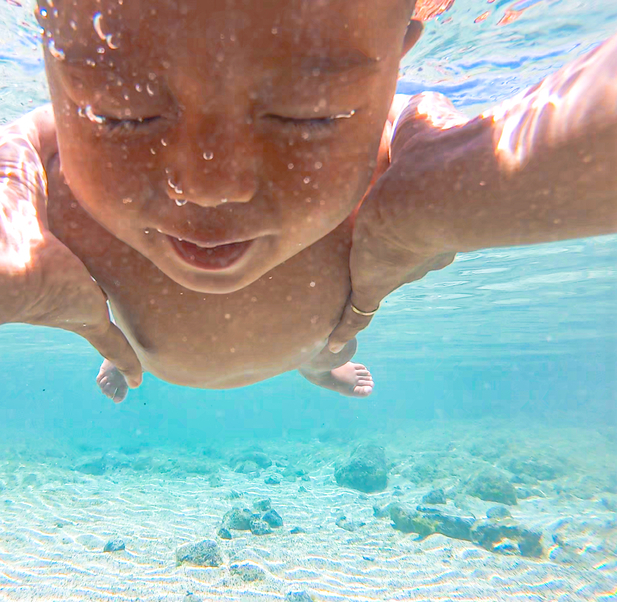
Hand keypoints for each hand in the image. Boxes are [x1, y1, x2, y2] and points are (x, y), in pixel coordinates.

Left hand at [0, 107, 142, 386]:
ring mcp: (69, 293)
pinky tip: (135, 380)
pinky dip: (122, 362)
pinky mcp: (83, 315)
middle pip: (94, 267)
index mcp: (44, 223)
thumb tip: (74, 106)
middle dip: (112, 271)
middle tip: (149, 262)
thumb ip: (49, 121)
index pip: (73, 226)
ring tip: (157, 308)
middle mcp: (57, 262)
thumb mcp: (24, 139)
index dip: (88, 222)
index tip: (105, 223)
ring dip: (121, 314)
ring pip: (103, 306)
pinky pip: (111, 346)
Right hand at [328, 93, 463, 351]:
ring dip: (364, 286)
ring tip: (336, 285)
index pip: (416, 221)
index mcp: (427, 210)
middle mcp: (419, 248)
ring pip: (381, 282)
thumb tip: (406, 95)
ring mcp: (397, 270)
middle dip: (388, 253)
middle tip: (363, 252)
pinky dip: (346, 330)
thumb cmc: (429, 154)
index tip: (393, 215)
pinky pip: (358, 315)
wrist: (427, 194)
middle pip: (404, 255)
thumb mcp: (417, 119)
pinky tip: (333, 346)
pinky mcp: (374, 287)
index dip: (406, 216)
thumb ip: (412, 109)